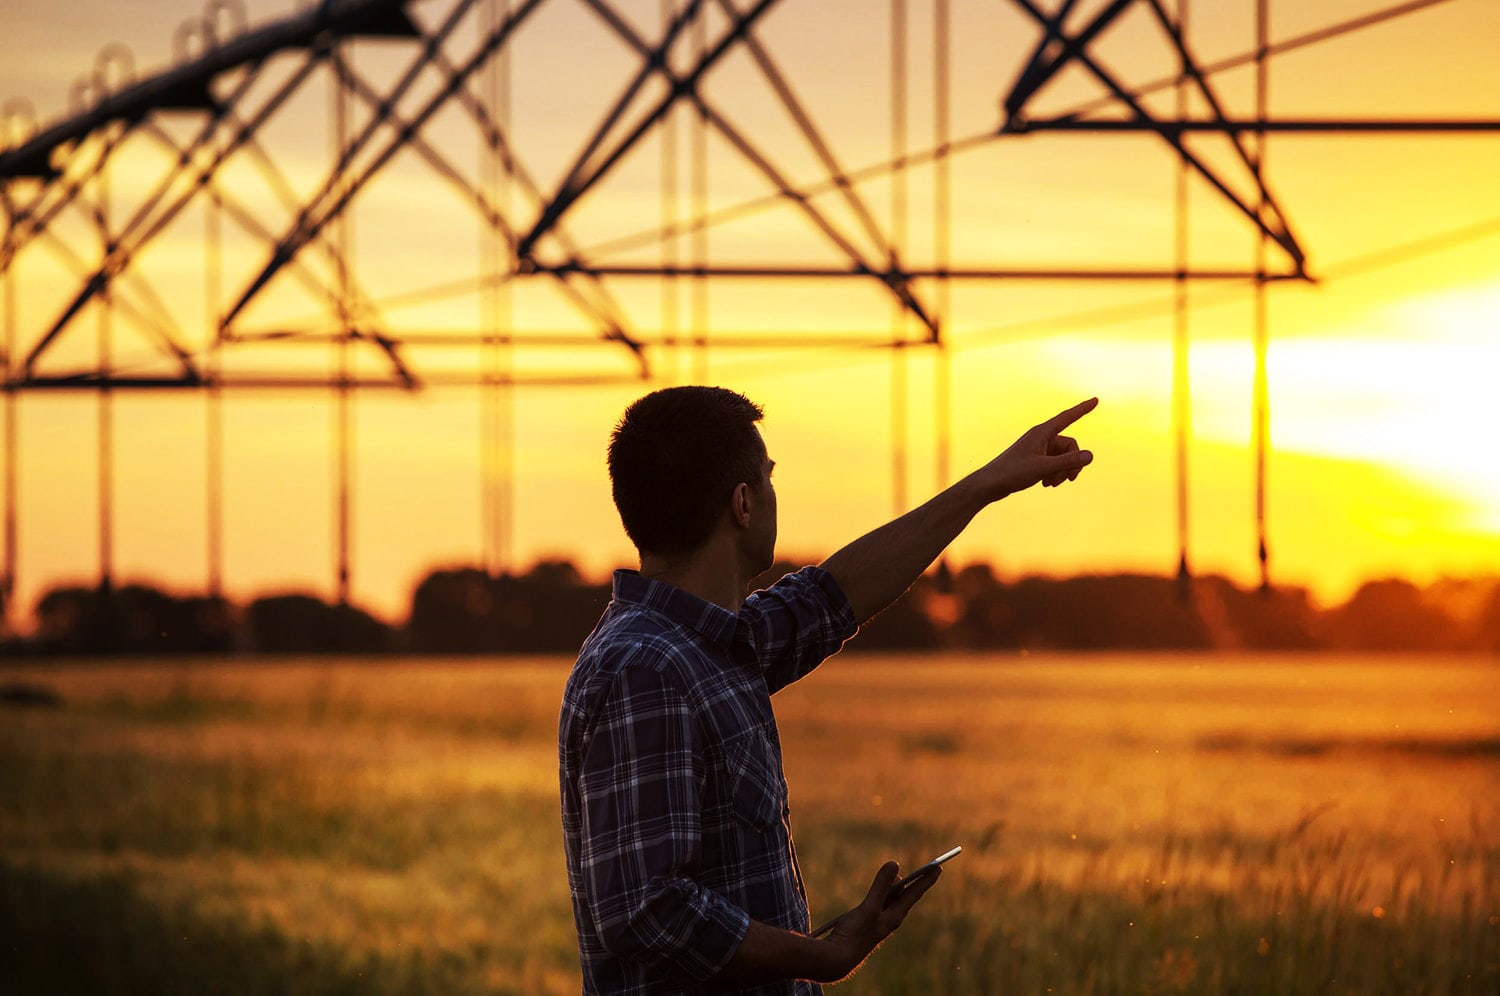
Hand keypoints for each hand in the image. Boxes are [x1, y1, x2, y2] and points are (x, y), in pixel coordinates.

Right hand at [819, 861, 940, 981]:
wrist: (838, 958)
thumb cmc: (855, 934)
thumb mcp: (870, 907)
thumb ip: (881, 886)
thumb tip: (894, 864)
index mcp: (895, 916)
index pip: (914, 893)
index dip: (926, 879)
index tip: (938, 867)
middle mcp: (890, 919)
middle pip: (905, 897)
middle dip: (915, 883)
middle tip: (927, 870)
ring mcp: (879, 922)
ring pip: (892, 901)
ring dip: (898, 888)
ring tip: (902, 877)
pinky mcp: (868, 923)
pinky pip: (881, 905)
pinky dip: (884, 894)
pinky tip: (881, 894)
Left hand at [977, 397, 1097, 499]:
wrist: (990, 484)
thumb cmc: (1013, 472)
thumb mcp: (1044, 468)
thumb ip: (1068, 462)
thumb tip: (1090, 456)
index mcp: (1041, 433)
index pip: (1067, 417)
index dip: (1082, 409)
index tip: (1096, 400)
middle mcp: (1040, 437)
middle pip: (1069, 446)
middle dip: (1071, 463)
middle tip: (1068, 479)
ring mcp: (1038, 448)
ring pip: (1062, 457)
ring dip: (1062, 471)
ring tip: (1051, 484)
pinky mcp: (1034, 459)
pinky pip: (1054, 463)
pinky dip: (1054, 474)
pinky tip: (1046, 484)